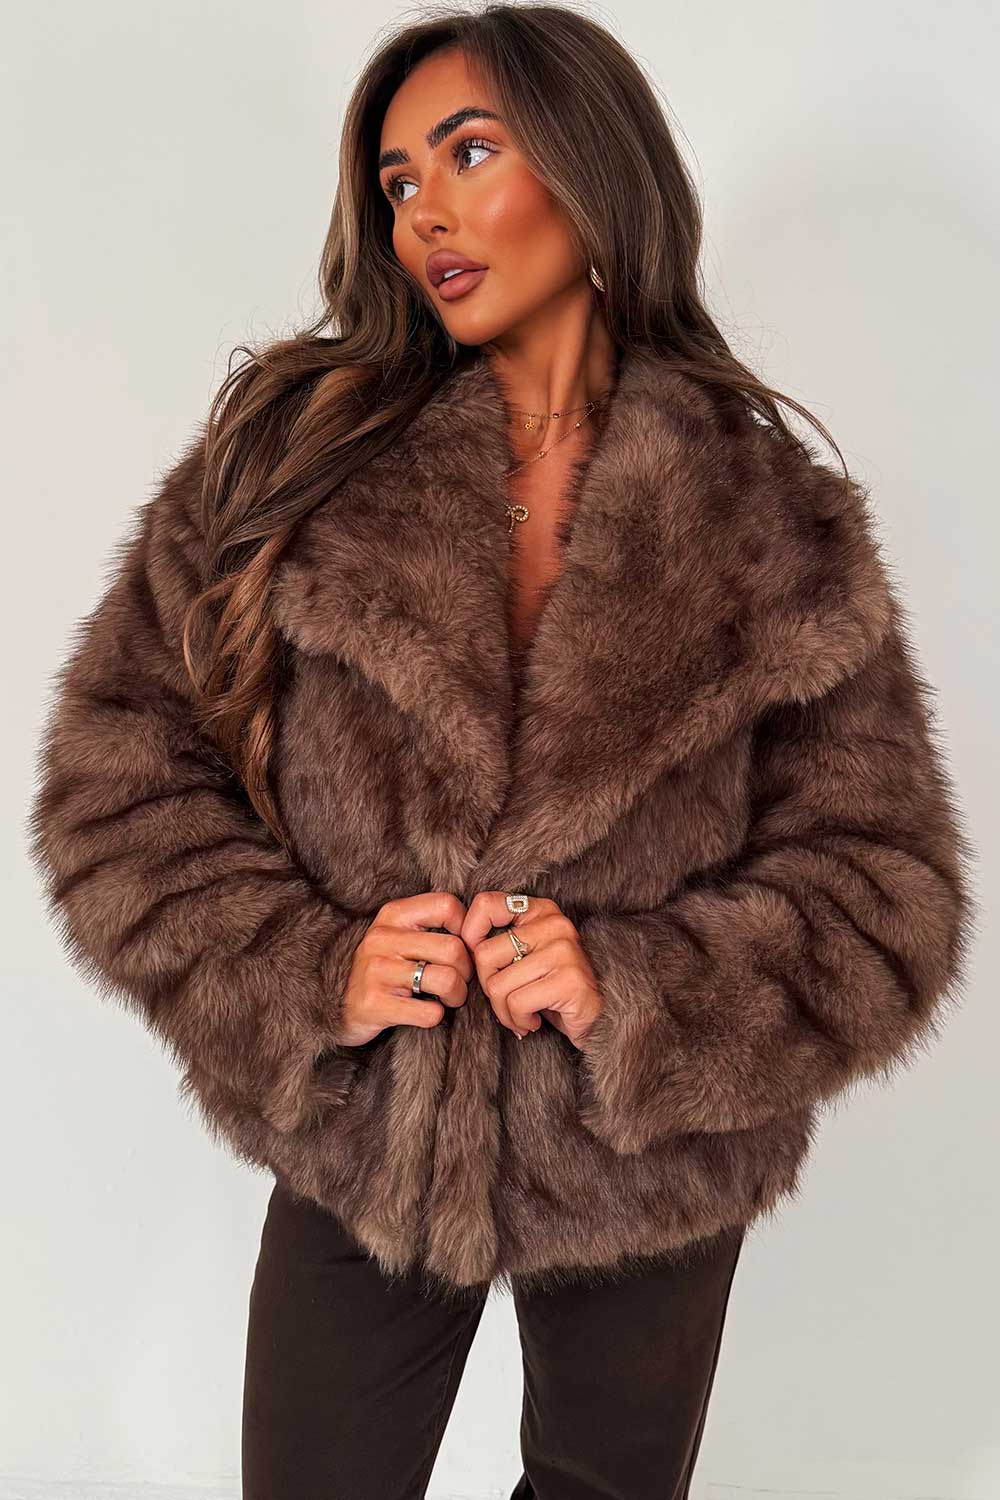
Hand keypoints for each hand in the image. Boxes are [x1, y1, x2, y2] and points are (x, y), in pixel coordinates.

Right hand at [335, 891, 472, 1046]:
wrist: (338, 1004)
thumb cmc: (383, 967)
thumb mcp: (399, 934)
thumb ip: (432, 923)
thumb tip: (477, 930)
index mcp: (393, 914)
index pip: (447, 905)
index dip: (467, 929)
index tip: (463, 948)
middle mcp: (383, 938)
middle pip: (453, 949)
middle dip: (466, 972)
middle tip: (459, 981)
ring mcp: (377, 971)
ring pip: (446, 980)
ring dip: (457, 995)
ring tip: (448, 998)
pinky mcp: (375, 1004)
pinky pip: (430, 1013)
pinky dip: (436, 1015)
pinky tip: (425, 1011)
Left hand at [460, 893, 602, 1048]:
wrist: (596, 1022)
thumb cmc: (551, 990)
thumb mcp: (525, 957)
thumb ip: (499, 943)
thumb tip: (458, 943)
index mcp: (541, 911)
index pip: (485, 903)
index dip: (470, 933)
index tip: (482, 962)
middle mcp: (555, 924)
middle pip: (484, 955)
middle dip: (489, 988)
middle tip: (509, 1001)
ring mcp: (564, 951)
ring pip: (497, 985)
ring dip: (504, 1011)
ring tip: (522, 1015)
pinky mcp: (570, 980)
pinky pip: (517, 1003)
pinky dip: (518, 1021)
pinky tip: (533, 1022)